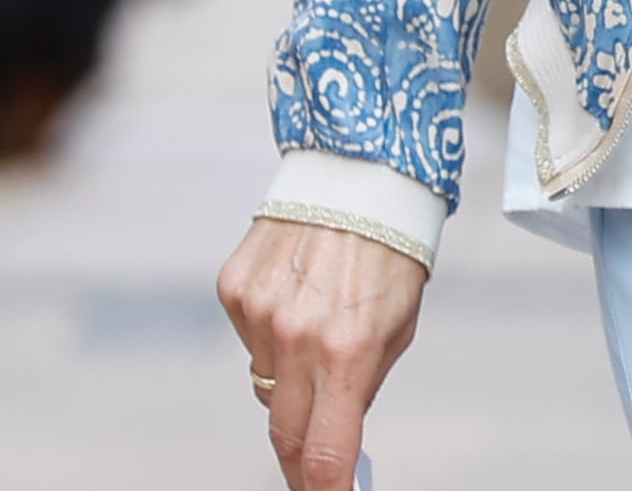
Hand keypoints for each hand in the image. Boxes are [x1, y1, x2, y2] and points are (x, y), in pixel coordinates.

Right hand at [219, 214, 427, 488]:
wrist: (362, 172)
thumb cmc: (393, 252)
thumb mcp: (398, 325)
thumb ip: (363, 382)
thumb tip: (337, 433)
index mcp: (348, 350)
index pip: (325, 449)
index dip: (324, 489)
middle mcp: (295, 337)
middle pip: (285, 432)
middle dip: (301, 457)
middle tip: (316, 468)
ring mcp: (257, 314)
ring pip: (265, 382)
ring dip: (291, 377)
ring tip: (321, 330)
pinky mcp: (233, 290)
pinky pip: (249, 337)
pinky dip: (272, 333)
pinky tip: (298, 297)